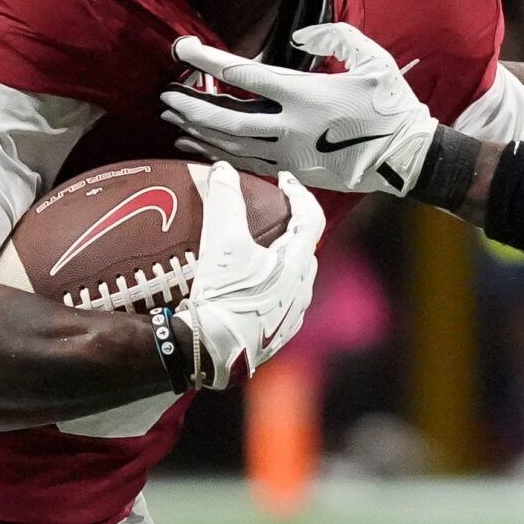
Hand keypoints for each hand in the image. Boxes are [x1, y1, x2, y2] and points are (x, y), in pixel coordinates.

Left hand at [162, 24, 438, 196]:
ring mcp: (290, 155)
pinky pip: (245, 162)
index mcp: (307, 94)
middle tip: (165, 94)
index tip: (182, 47)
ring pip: (230, 144)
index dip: (206, 59)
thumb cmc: (392, 106)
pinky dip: (217, 152)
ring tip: (172, 118)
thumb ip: (335, 36)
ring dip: (197, 130)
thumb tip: (301, 35)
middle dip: (190, 105)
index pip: (243, 74)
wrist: (408, 158)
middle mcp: (291, 127)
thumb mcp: (373, 59)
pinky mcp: (294, 172)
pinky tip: (198, 145)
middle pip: (225, 118)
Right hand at [175, 164, 324, 387]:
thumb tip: (223, 170)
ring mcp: (292, 315)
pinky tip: (252, 288)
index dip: (299, 193)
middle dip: (292, 227)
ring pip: (296, 278)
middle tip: (273, 214)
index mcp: (297, 263)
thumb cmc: (224, 297)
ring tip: (260, 251)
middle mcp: (302, 290)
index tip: (283, 180)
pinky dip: (272, 287)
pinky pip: (282, 302)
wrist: (211, 352)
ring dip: (283, 260)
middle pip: (305, 248)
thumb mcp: (222, 243)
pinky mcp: (277, 335)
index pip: (311, 217)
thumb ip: (225, 201)